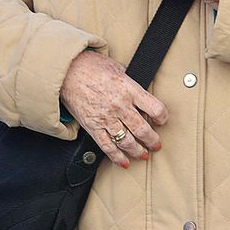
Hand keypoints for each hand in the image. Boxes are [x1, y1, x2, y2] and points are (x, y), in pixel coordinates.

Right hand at [59, 49, 167, 167]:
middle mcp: (120, 106)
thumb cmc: (92, 67)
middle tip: (157, 144)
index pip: (155, 108)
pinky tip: (125, 162)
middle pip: (142, 129)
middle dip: (152, 140)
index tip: (162, 120)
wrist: (67, 73)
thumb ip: (130, 83)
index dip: (162, 117)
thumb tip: (138, 91)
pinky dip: (117, 157)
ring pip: (127, 141)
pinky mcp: (93, 127)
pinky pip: (107, 146)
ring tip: (144, 155)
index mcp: (129, 90)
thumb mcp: (118, 68)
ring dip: (138, 151)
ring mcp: (106, 118)